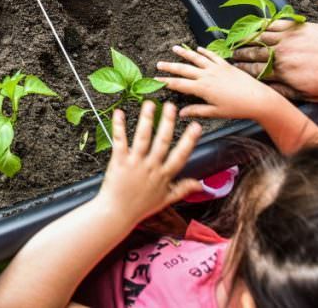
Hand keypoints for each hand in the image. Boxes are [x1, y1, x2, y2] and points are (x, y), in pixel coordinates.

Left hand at [95, 102, 202, 223]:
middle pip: (162, 142)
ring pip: (142, 138)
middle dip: (167, 123)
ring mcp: (135, 164)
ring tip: (149, 104)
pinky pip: (120, 141)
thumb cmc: (140, 207)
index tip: (196, 125)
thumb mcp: (166, 200)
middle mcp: (151, 167)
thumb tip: (201, 184)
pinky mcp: (119, 162)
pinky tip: (119, 113)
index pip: (180, 155)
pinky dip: (119, 126)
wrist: (116, 214)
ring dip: (146, 119)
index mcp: (164, 176)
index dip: (189, 140)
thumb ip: (183, 189)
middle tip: (171, 106)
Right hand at [156, 45, 277, 120]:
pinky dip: (204, 51)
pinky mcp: (226, 65)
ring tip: (174, 49)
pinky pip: (212, 56)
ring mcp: (216, 68)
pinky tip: (198, 48)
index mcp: (202, 88)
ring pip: (196, 58)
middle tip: (159, 64)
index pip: (179, 84)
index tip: (155, 79)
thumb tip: (181, 113)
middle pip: (184, 69)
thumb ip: (197, 111)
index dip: (166, 81)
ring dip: (184, 53)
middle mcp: (207, 75)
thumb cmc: (237, 108)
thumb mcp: (215, 113)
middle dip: (170, 66)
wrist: (258, 99)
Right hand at [232, 21, 317, 100]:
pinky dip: (264, 25)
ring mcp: (289, 39)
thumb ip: (286, 92)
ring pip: (261, 37)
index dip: (243, 70)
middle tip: (232, 54)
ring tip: (239, 40)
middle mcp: (281, 54)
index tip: (235, 68)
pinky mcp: (298, 27)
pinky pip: (275, 24)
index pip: (256, 71)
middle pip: (254, 53)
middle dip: (241, 54)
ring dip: (247, 39)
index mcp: (283, 73)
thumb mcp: (311, 95)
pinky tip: (258, 26)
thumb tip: (268, 89)